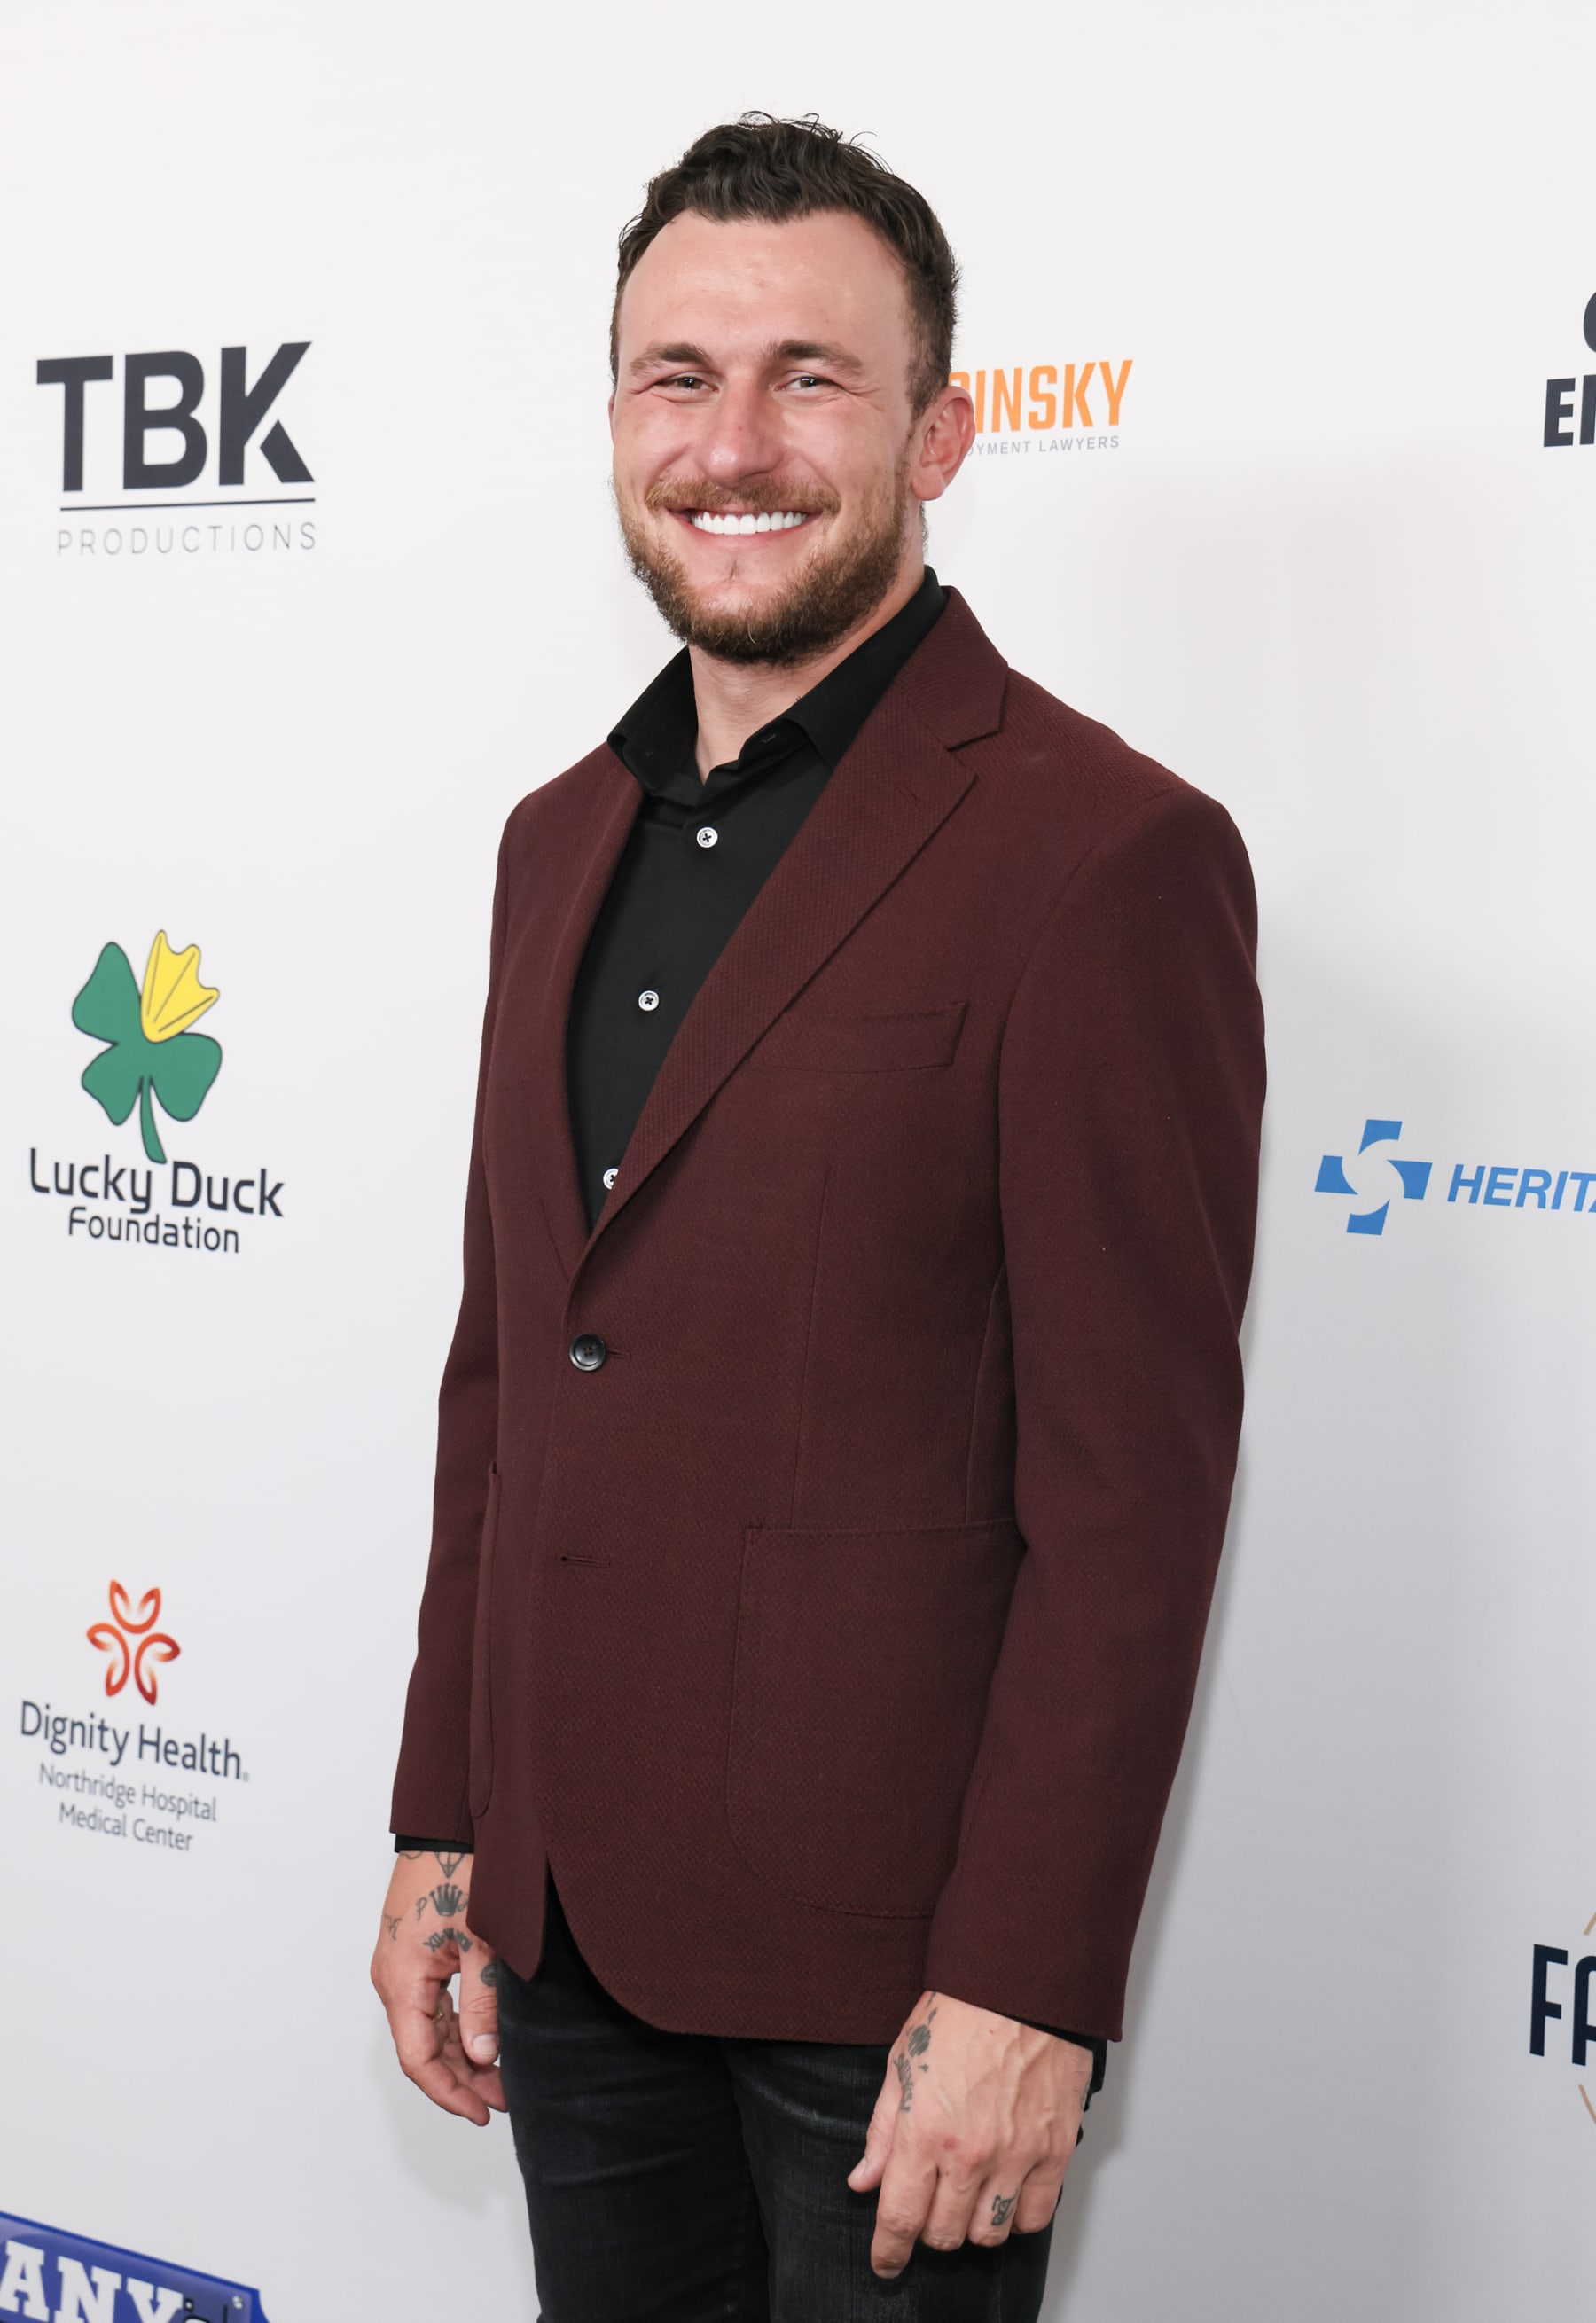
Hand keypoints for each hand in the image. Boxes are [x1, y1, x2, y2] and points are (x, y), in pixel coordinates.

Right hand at [369, 1847, 505, 2124]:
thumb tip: (484, 2057)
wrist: (447, 1823)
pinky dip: (456, 2025)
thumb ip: (483, 2003)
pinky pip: (431, 2003)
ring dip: (461, 2053)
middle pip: (422, 2048)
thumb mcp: (483, 1941)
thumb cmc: (462, 1871)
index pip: (418, 2059)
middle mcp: (392, 1977)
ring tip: (502, 2074)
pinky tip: (486, 2036)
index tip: (484, 2113)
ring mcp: (400, 1964)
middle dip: (463, 2078)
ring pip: (427, 2027)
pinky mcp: (414, 1951)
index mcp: (401, 1979)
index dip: (450, 2093)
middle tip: (506, 2097)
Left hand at [847, 1989, 1092, 2277]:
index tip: (885, 2262)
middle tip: (928, 2208)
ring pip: (988, 2235)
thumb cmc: (960, 2012)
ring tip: (967, 2198)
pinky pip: (1034, 2216)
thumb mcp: (901, 2063)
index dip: (888, 2251)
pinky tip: (1005, 2193)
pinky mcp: (1055, 2150)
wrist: (1020, 1983)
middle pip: (943, 2235)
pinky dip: (1017, 2216)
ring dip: (972, 2227)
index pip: (900, 2218)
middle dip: (927, 2230)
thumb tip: (864, 2181)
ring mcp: (1017, 2155)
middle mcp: (970, 2153)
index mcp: (925, 2131)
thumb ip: (882, 2131)